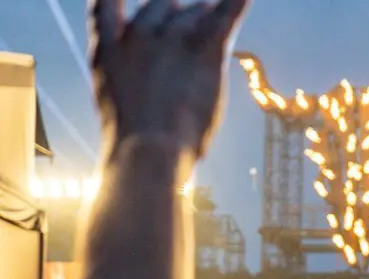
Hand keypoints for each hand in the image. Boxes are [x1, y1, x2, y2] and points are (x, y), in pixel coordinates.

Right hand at [91, 0, 249, 157]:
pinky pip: (226, 16)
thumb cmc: (132, 138)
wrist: (148, 147)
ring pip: (194, 12)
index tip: (127, 2)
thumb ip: (122, 72)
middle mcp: (139, 33)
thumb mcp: (112, 100)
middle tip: (189, 30)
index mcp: (108, 46)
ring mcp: (172, 38)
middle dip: (176, 15)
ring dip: (204, 17)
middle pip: (162, 6)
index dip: (119, 0)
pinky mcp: (205, 49)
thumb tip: (144, 77)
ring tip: (211, 21)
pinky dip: (236, 4)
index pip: (105, 4)